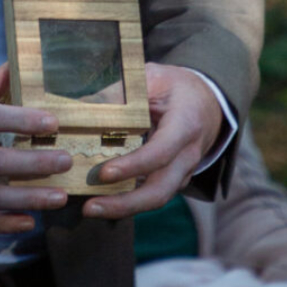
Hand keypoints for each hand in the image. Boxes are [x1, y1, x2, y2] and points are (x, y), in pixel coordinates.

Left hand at [83, 64, 222, 218]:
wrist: (207, 102)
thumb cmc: (175, 87)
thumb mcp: (151, 78)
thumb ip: (120, 92)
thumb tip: (79, 108)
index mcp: (185, 125)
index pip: (160, 152)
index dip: (133, 166)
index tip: (104, 173)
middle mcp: (187, 155)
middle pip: (160, 190)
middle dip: (125, 204)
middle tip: (90, 207)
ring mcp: (182, 172)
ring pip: (156, 199)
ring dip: (123, 207)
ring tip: (91, 208)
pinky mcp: (173, 180)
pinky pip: (152, 195)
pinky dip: (129, 201)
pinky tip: (103, 200)